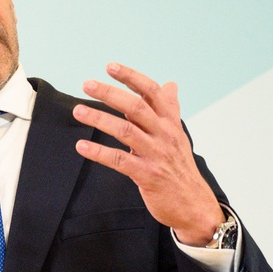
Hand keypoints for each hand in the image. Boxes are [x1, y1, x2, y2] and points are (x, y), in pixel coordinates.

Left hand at [72, 62, 223, 245]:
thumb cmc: (180, 167)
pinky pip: (119, 160)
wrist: (194, 205)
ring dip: (99, 119)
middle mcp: (165, 134)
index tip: (110, 66)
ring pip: (126, 131)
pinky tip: (82, 146)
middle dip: (110, 93)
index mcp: (170, 122)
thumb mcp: (178, 135)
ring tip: (78, 111)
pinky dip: (98, 152)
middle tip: (87, 84)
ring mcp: (156, 154)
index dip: (131, 77)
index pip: (152, 92)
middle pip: (136, 107)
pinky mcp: (147, 175)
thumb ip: (170, 109)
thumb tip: (170, 84)